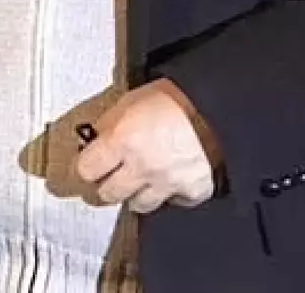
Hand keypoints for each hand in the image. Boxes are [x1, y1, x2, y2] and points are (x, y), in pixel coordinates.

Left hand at [72, 78, 222, 213]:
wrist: (217, 106)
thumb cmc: (174, 98)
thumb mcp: (130, 101)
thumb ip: (109, 124)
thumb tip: (94, 140)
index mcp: (122, 141)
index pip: (86, 171)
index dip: (87, 167)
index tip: (89, 165)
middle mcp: (142, 167)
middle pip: (108, 194)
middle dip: (106, 184)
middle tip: (110, 175)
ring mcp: (167, 184)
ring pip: (138, 205)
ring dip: (135, 193)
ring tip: (140, 179)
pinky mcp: (191, 192)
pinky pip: (173, 202)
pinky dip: (169, 194)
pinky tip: (169, 179)